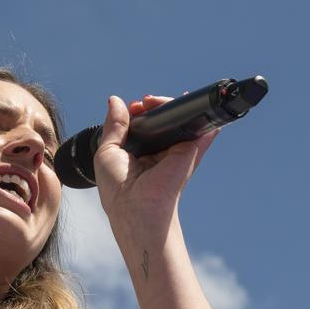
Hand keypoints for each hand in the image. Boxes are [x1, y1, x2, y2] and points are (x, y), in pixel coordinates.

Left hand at [93, 94, 216, 245]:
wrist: (136, 208)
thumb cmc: (118, 189)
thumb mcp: (107, 151)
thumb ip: (114, 126)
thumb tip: (115, 100)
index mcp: (140, 153)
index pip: (144, 125)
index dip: (139, 111)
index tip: (134, 106)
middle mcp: (160, 151)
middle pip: (162, 120)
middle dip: (154, 105)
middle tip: (144, 102)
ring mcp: (177, 151)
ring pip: (179, 120)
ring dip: (171, 105)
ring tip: (154, 102)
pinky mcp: (191, 152)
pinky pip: (200, 131)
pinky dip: (202, 116)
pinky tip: (196, 102)